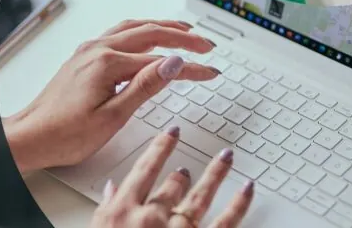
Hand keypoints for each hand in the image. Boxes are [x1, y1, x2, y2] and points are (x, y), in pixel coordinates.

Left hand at [4, 20, 219, 172]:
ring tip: (185, 28)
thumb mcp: (112, 117)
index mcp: (108, 63)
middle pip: (151, 33)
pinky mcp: (85, 55)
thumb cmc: (64, 134)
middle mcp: (98, 49)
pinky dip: (142, 29)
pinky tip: (148, 34)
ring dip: (163, 26)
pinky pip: (120, 32)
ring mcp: (90, 49)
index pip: (161, 60)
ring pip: (135, 27)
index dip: (190, 67)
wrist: (30, 137)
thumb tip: (173, 63)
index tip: (210, 71)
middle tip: (207, 44)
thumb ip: (145, 86)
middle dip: (183, 35)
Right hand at [90, 126, 253, 227]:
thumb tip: (111, 190)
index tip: (171, 134)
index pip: (144, 169)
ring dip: (216, 174)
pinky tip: (247, 188)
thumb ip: (104, 210)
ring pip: (201, 195)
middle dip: (184, 172)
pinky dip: (240, 203)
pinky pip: (226, 222)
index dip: (161, 147)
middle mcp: (152, 217)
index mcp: (122, 212)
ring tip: (225, 158)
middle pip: (173, 184)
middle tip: (191, 164)